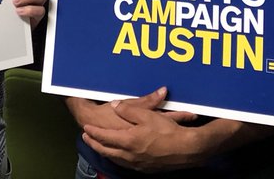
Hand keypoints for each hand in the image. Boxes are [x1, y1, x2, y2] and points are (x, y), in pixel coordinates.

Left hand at [81, 87, 201, 171]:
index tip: (86, 128)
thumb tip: (116, 106)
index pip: (104, 137)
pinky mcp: (145, 168)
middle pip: (106, 150)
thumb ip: (128, 109)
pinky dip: (117, 158)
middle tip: (86, 138)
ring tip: (99, 146)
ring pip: (115, 158)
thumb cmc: (168, 131)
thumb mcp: (146, 115)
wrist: (186, 150)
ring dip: (104, 151)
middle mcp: (130, 155)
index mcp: (128, 140)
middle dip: (94, 144)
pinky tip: (119, 155)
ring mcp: (137, 163)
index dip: (93, 132)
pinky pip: (125, 163)